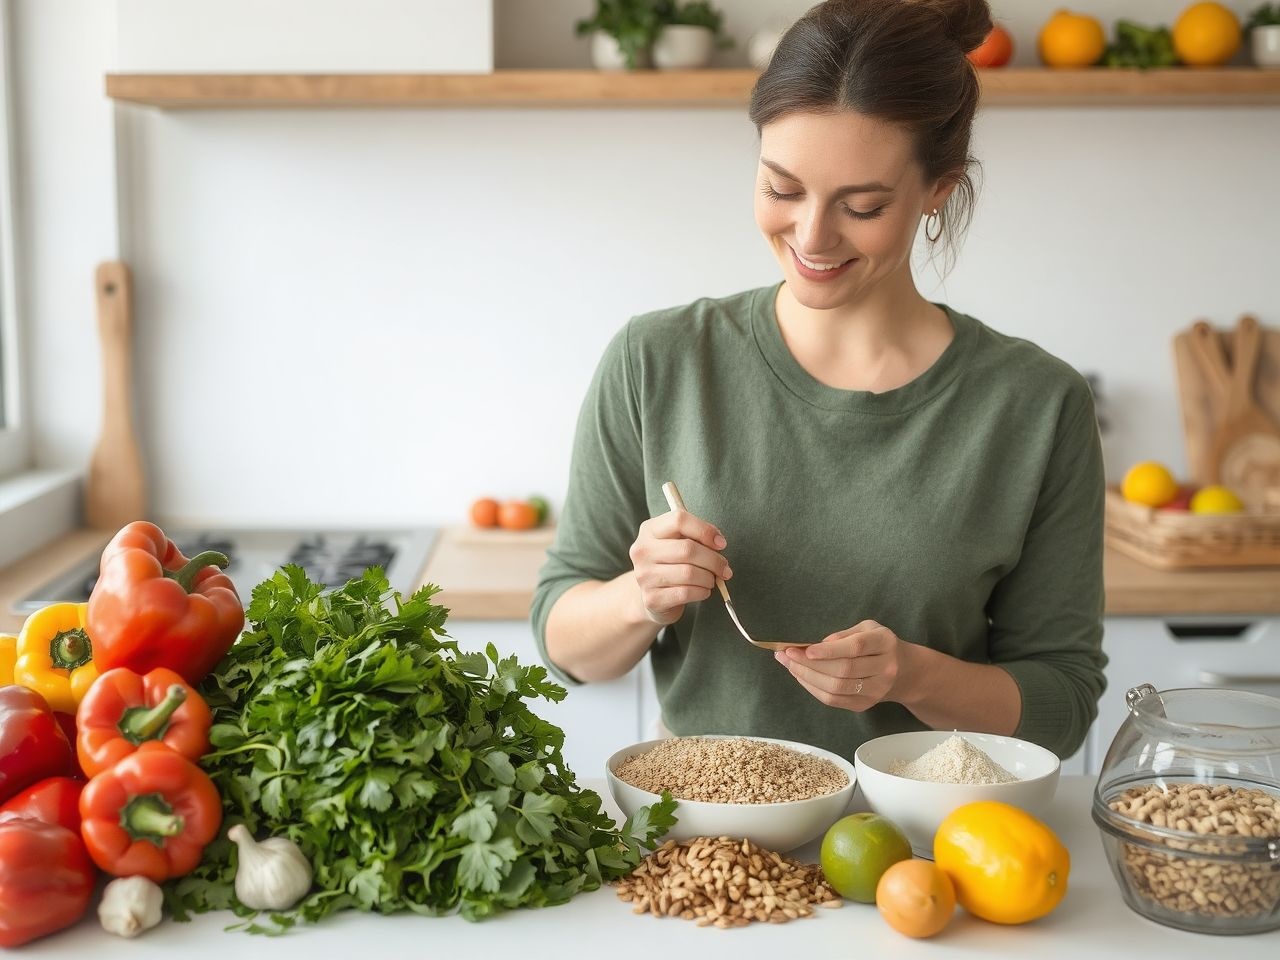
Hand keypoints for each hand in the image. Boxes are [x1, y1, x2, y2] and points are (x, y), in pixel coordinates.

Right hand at [629, 508, 729, 626]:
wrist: (652, 595)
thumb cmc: (671, 564)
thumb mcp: (678, 543)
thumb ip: (696, 536)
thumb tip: (718, 541)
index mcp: (649, 530)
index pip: (679, 520)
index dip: (705, 530)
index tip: (720, 543)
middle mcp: (642, 551)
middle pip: (688, 549)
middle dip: (714, 560)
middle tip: (724, 567)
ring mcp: (644, 576)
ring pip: (689, 573)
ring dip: (709, 578)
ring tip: (711, 580)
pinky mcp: (652, 598)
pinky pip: (686, 593)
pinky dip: (702, 592)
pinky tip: (703, 590)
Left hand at [774, 620, 903, 710]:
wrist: (903, 670)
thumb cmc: (877, 644)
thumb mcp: (866, 628)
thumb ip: (844, 635)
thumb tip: (817, 645)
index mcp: (885, 643)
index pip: (856, 648)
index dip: (829, 651)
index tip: (805, 649)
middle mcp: (885, 668)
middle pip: (843, 671)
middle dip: (810, 664)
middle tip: (786, 655)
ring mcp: (877, 690)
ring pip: (836, 688)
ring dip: (807, 677)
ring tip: (789, 665)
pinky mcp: (865, 704)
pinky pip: (834, 700)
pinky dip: (813, 689)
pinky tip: (801, 676)